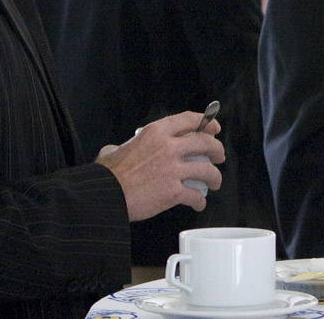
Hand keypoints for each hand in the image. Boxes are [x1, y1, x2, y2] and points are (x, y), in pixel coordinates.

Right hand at [96, 110, 224, 221]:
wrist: (103, 196)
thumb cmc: (106, 175)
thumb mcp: (114, 150)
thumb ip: (125, 146)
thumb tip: (119, 149)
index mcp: (156, 132)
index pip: (189, 120)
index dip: (206, 122)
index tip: (214, 128)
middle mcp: (168, 147)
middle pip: (205, 143)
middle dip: (217, 150)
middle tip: (219, 156)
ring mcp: (172, 169)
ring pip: (206, 170)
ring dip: (215, 177)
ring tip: (215, 183)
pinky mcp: (173, 191)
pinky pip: (195, 196)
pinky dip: (200, 201)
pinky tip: (199, 204)